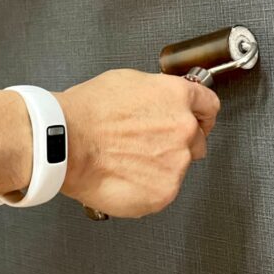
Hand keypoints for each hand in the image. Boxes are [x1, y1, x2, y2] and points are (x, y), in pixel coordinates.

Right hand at [55, 69, 220, 217]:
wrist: (64, 141)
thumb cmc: (86, 112)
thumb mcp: (128, 81)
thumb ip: (157, 94)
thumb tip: (160, 103)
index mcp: (177, 97)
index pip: (209, 106)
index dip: (201, 115)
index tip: (198, 121)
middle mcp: (184, 129)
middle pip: (196, 140)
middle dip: (177, 143)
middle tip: (147, 147)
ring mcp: (176, 162)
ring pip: (177, 168)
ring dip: (160, 167)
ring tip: (126, 162)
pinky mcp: (164, 191)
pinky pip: (162, 191)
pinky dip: (147, 188)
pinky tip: (124, 177)